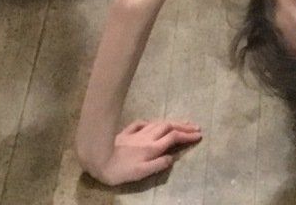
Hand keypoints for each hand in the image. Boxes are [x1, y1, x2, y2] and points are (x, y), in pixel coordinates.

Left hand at [86, 119, 202, 183]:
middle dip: (184, 126)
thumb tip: (172, 158)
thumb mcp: (140, 173)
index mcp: (152, 148)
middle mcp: (147, 138)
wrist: (96, 158)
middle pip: (169, 127)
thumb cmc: (118, 170)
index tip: (199, 135)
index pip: (174, 138)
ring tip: (181, 122)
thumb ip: (158, 164)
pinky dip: (151, 122)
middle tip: (196, 127)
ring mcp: (136, 133)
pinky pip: (142, 124)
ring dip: (172, 122)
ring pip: (158, 123)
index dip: (187, 136)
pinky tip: (153, 123)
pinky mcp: (126, 132)